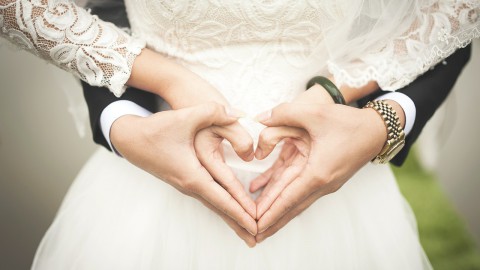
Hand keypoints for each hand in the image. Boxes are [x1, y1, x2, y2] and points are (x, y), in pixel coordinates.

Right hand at [110, 102, 256, 246]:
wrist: (129, 138)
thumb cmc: (155, 130)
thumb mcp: (185, 117)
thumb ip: (213, 112)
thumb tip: (236, 114)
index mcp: (192, 175)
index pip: (222, 198)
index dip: (240, 211)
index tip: (256, 224)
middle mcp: (189, 185)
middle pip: (219, 208)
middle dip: (239, 223)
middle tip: (258, 237)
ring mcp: (186, 185)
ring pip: (214, 204)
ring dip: (231, 217)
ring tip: (246, 230)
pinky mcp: (185, 180)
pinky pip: (208, 198)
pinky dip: (222, 206)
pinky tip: (229, 210)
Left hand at [251, 101, 388, 242]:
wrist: (376, 130)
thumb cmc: (348, 122)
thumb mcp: (314, 112)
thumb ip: (284, 113)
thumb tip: (259, 118)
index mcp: (317, 173)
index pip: (288, 199)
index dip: (269, 213)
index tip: (255, 226)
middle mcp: (321, 184)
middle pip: (291, 207)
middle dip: (271, 221)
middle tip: (252, 235)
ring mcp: (324, 183)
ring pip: (295, 201)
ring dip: (277, 212)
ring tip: (259, 224)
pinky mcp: (324, 178)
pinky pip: (299, 189)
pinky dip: (283, 194)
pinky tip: (265, 191)